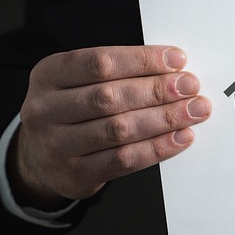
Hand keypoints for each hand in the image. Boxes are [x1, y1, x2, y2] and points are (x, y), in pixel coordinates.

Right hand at [9, 45, 210, 208]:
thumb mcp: (78, 81)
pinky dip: (158, 148)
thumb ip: (117, 72)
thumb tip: (173, 68)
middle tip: (191, 86)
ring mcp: (57, 145)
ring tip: (194, 110)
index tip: (177, 59)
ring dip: (164, 118)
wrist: (39, 158)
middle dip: (157, 90)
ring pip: (119, 129)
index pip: (99, 62)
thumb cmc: (72, 108)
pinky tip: (181, 137)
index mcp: (48, 74)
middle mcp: (45, 109)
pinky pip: (124, 160)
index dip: (142, 60)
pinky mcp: (75, 174)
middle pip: (110, 97)